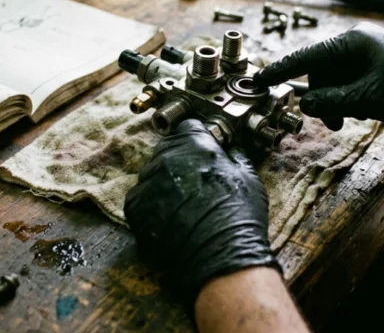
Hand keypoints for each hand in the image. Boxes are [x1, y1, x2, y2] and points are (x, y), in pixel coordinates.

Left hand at [124, 120, 279, 303]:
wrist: (220, 257)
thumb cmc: (239, 217)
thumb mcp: (248, 177)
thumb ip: (235, 155)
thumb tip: (230, 149)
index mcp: (195, 144)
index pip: (189, 127)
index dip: (198, 139)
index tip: (203, 152)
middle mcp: (167, 157)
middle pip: (168, 148)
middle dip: (180, 158)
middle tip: (195, 180)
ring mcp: (147, 182)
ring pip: (152, 172)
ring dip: (164, 181)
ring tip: (183, 203)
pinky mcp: (134, 207)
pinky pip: (140, 196)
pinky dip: (151, 204)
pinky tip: (169, 217)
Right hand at [253, 22, 383, 129]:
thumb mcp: (368, 99)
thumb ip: (331, 102)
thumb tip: (304, 103)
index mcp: (351, 42)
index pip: (306, 56)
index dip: (281, 70)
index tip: (260, 79)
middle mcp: (357, 42)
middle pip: (321, 72)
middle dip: (321, 97)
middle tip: (330, 121)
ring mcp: (369, 51)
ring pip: (336, 78)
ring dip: (337, 100)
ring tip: (351, 117)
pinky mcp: (378, 63)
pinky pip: (351, 79)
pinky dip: (351, 97)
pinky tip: (364, 109)